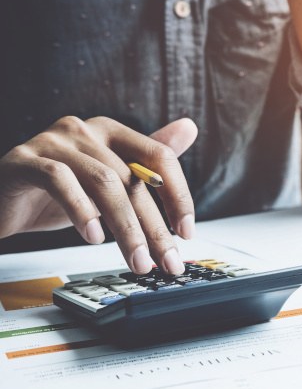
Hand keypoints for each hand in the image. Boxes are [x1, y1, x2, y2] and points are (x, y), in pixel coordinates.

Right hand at [0, 116, 197, 274]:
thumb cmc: (55, 192)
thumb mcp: (106, 182)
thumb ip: (146, 162)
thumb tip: (190, 127)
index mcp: (110, 131)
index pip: (159, 157)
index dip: (179, 195)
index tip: (187, 232)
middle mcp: (85, 129)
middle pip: (133, 178)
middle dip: (155, 226)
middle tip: (168, 261)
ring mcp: (53, 141)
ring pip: (104, 183)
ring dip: (126, 229)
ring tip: (138, 261)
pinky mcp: (25, 161)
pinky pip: (60, 182)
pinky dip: (81, 211)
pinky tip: (94, 238)